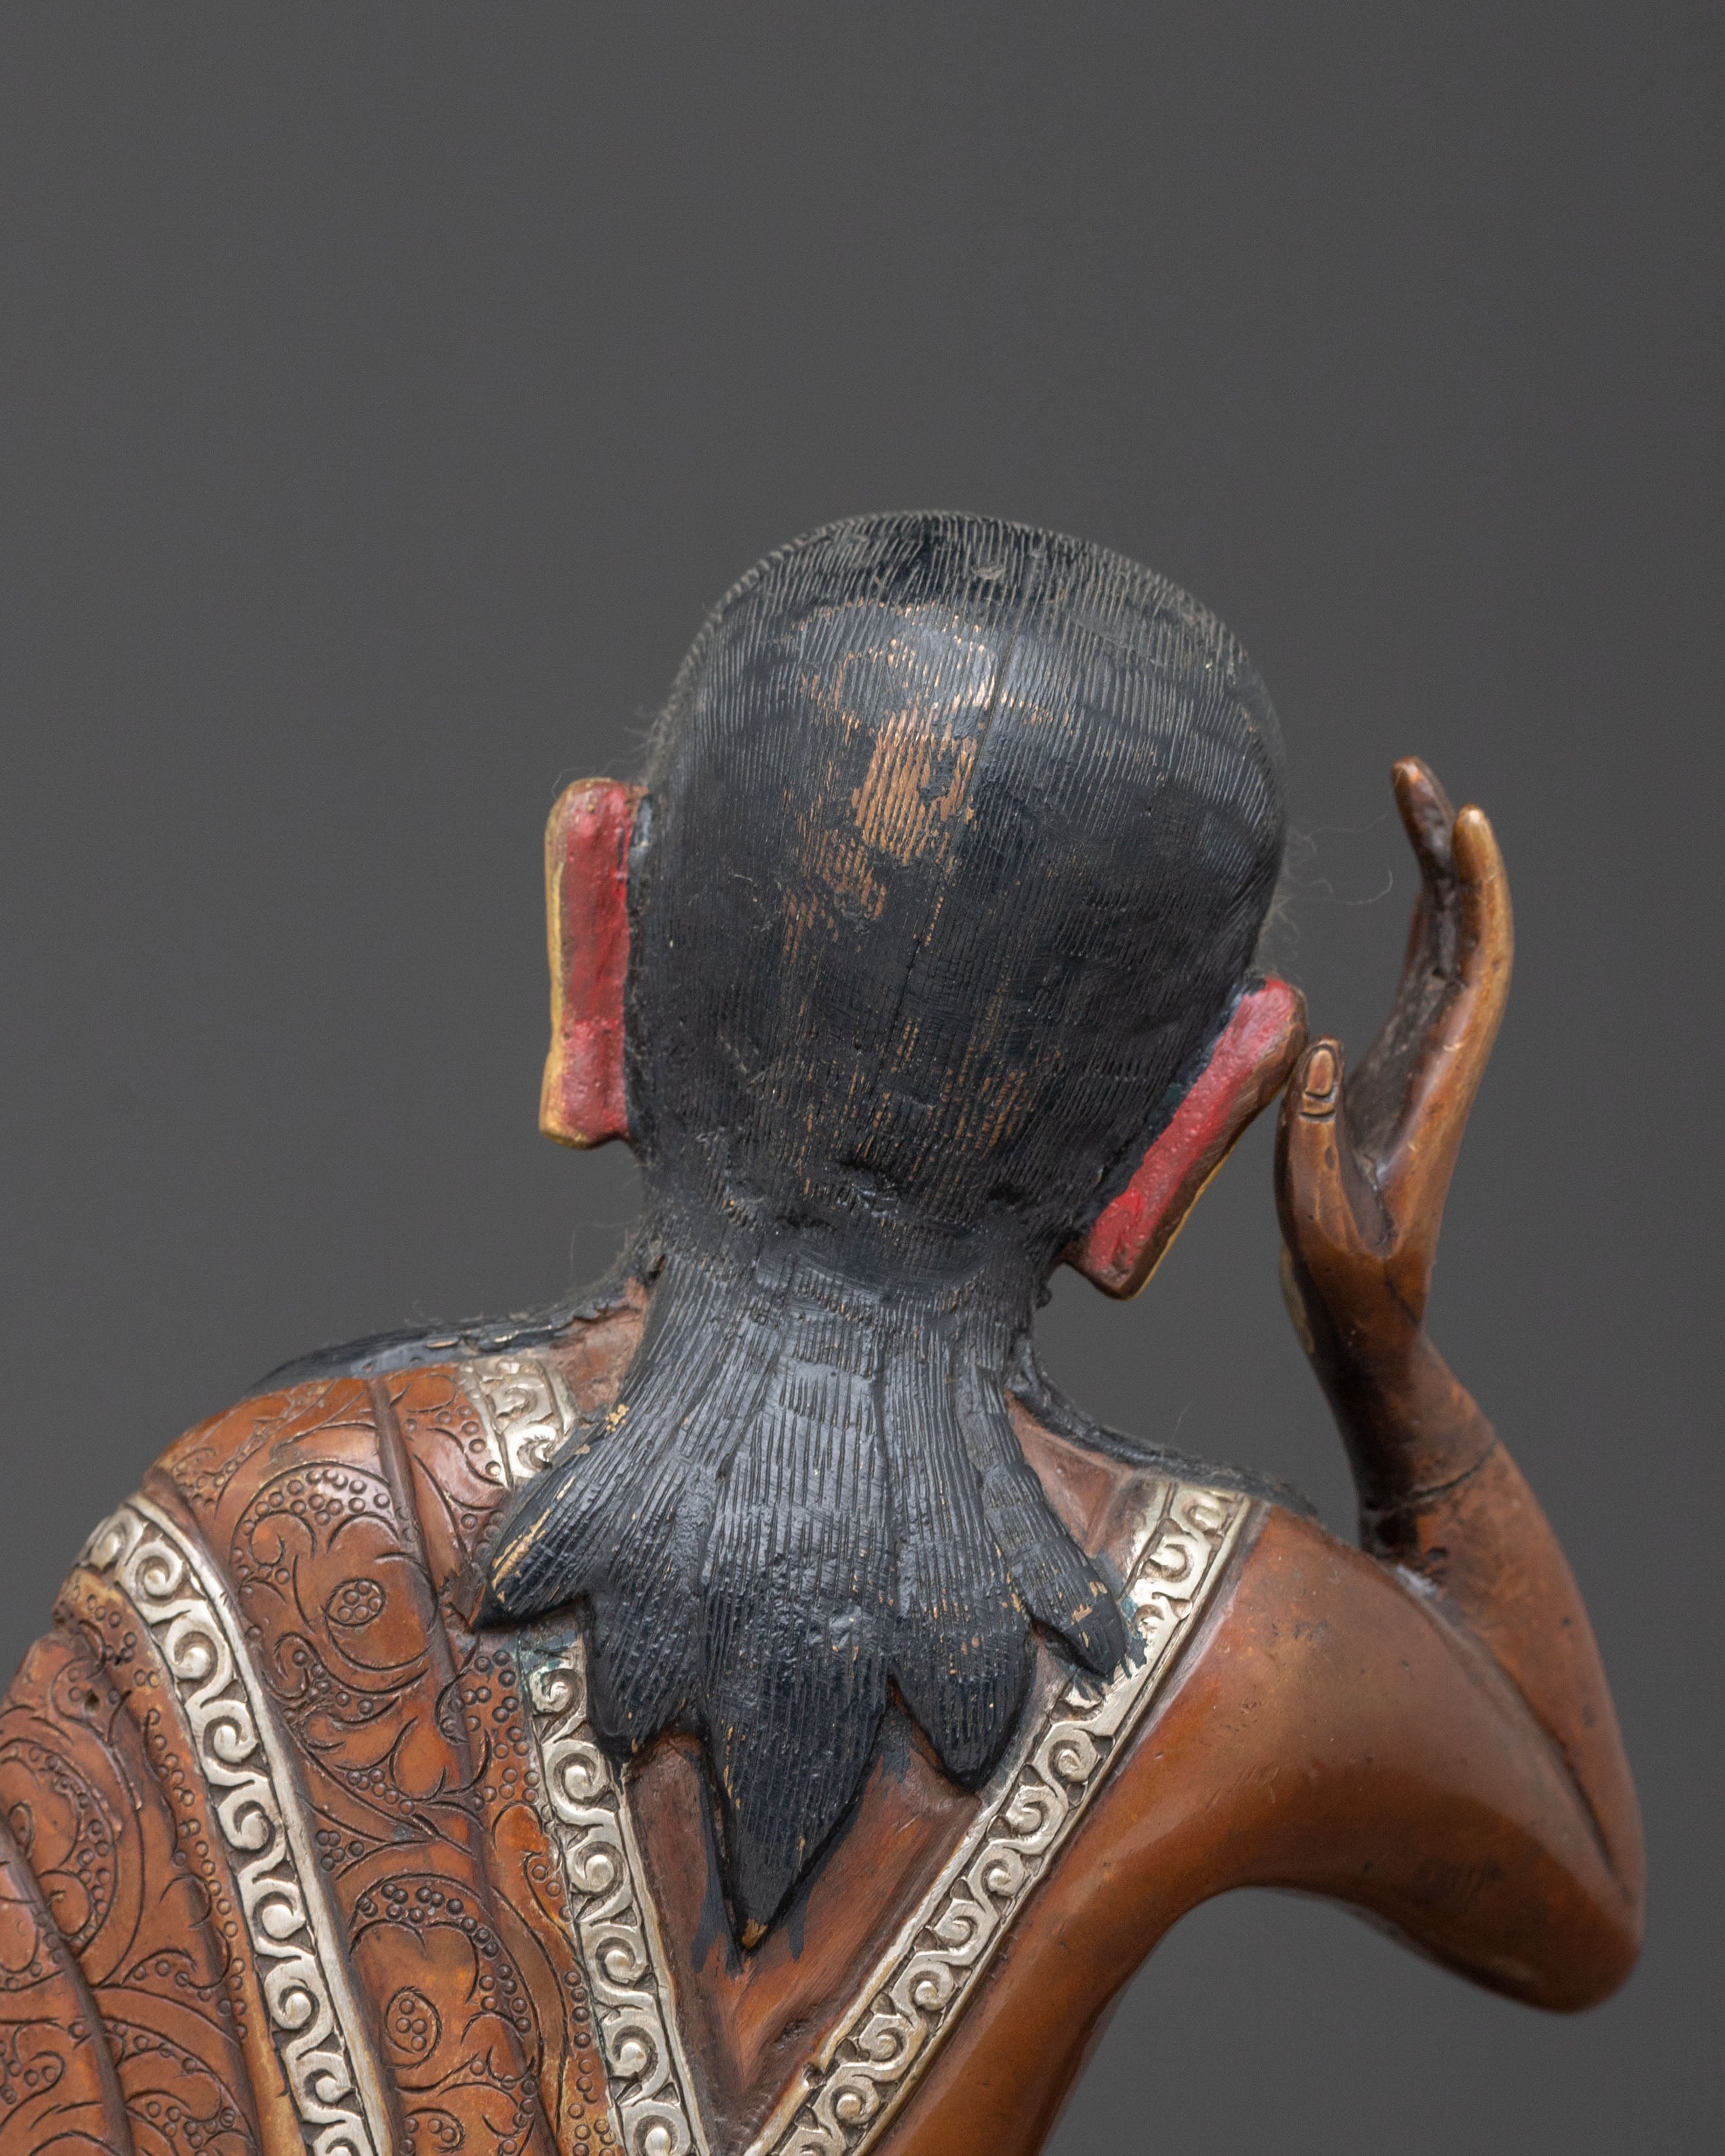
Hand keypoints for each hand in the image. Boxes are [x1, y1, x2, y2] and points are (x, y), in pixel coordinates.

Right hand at [1275, 760, 1512, 1434]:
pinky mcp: (1392, 1075)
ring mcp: (1417, 1064)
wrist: (1364, 1323)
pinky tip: (1417, 882)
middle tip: (1413, 771)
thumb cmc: (1347, 1288)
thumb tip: (1321, 1047)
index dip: (1472, 891)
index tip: (1460, 817)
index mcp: (1432, 1089)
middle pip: (1462, 936)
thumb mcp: (1317, 1231)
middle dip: (1446, 849)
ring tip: (1412, 796)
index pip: (1472, 969)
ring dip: (1437, 872)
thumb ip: (1311, 1145)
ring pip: (1445, 949)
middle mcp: (1436, 1063)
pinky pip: (1423, 979)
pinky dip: (1426, 918)